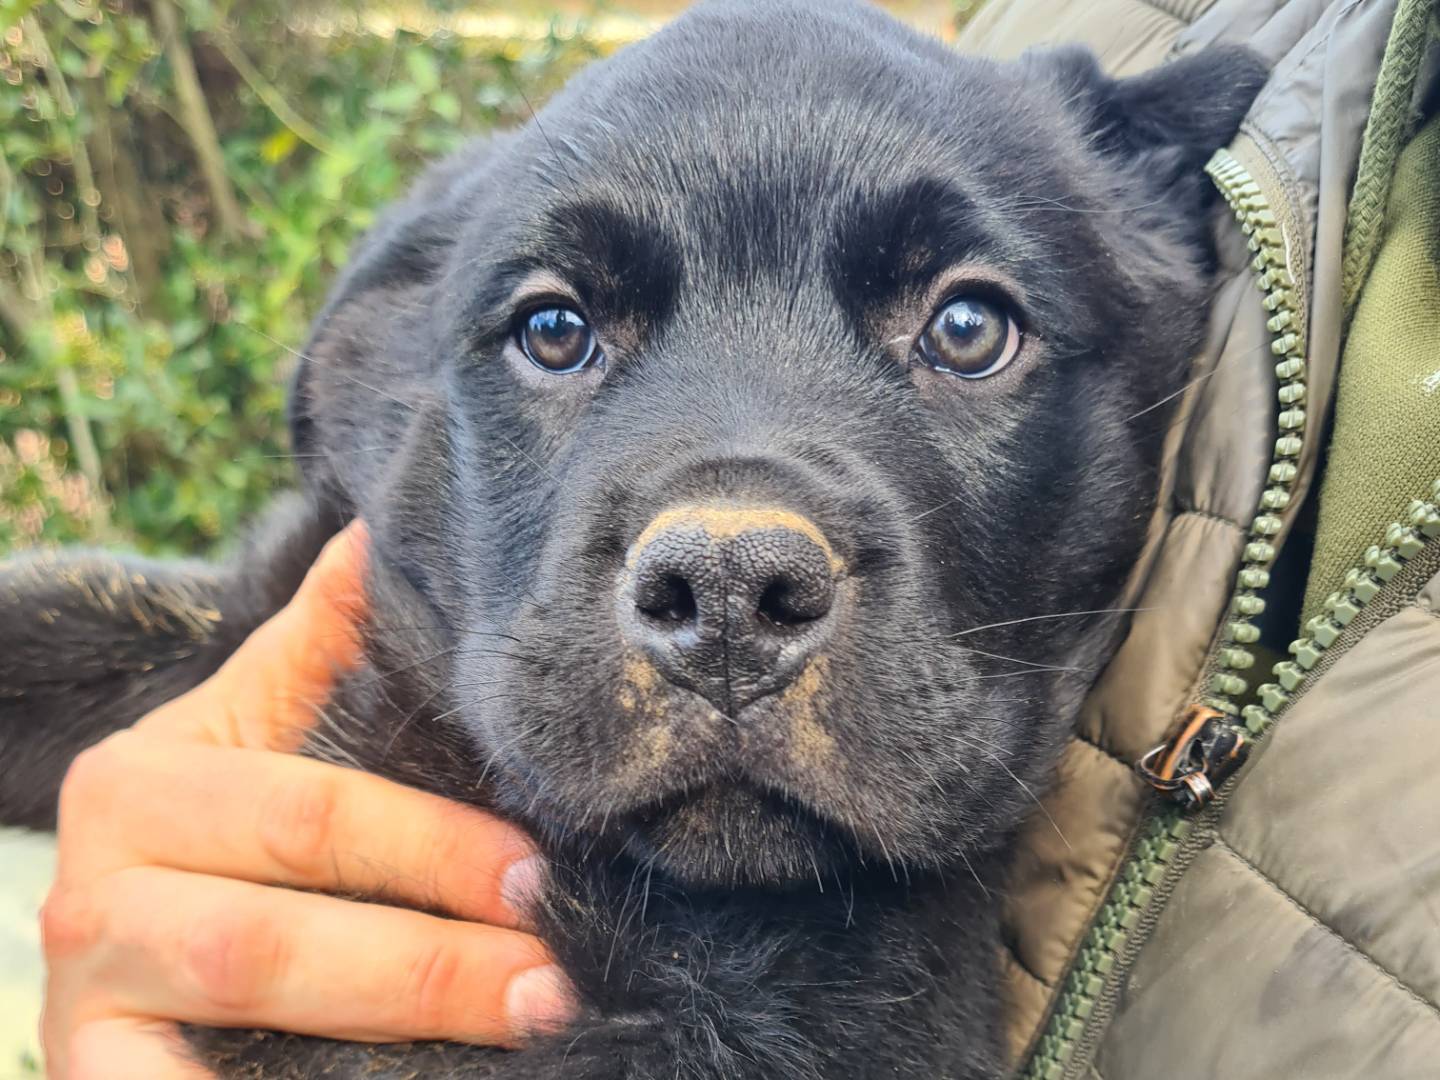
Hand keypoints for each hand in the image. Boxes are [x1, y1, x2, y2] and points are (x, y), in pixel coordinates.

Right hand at [40, 522, 573, 1078]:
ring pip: (241, 1007)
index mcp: (145, 780)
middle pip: (272, 934)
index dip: (433, 846)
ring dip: (395, 1027)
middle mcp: (93, 888)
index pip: (311, 812)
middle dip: (429, 961)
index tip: (540, 874)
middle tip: (553, 972)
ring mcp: (82, 997)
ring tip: (525, 1024)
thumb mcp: (256, 727)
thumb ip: (321, 646)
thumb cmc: (220, 823)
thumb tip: (387, 531)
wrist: (116, 928)